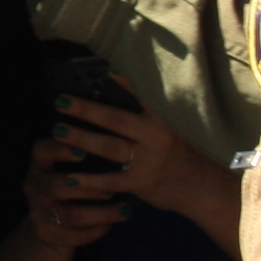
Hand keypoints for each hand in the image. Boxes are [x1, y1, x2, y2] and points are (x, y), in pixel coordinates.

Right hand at [21, 160, 129, 252]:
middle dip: (88, 188)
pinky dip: (96, 231)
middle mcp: (35, 186)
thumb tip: (120, 143)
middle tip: (114, 189)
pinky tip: (111, 225)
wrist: (52, 222)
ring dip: (101, 213)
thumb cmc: (73, 181)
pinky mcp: (47, 233)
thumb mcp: (72, 163)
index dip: (60, 151)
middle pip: (55, 186)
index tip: (84, 152)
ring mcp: (38, 212)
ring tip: (125, 209)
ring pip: (70, 215)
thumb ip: (88, 151)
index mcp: (40, 162)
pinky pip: (74, 235)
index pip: (42, 151)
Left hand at [43, 95, 210, 213]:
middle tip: (60, 101)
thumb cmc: (180, 154)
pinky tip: (70, 177)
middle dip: (86, 109)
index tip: (101, 72)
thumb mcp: (169, 127)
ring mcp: (147, 161)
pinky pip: (111, 180)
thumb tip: (117, 82)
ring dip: (81, 138)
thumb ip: (145, 111)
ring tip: (58, 130)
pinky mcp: (141, 183)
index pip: (140, 97)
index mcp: (160, 121)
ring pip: (109, 147)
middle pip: (115, 120)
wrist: (202, 188)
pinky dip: (90, 180)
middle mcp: (154, 137)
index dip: (122, 84)